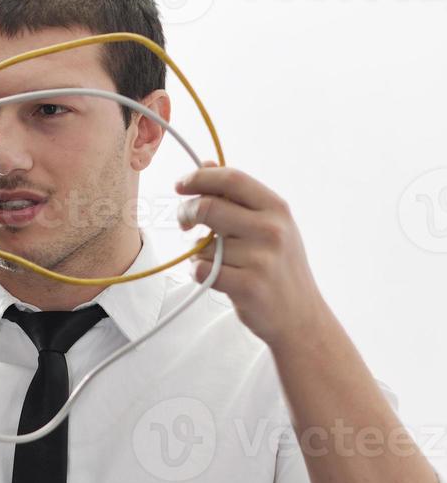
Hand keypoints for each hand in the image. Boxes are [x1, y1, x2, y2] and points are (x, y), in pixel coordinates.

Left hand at [176, 161, 324, 344]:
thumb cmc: (278, 267)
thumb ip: (237, 197)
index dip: (199, 177)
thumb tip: (206, 164)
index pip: (232, 179)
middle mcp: (272, 229)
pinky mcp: (248, 285)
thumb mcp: (268, 225)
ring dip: (197, 253)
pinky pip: (201, 269)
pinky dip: (199, 273)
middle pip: (208, 206)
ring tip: (218, 262)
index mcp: (277, 208)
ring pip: (201, 244)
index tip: (181, 185)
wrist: (301, 317)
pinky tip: (217, 278)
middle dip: (185, 213)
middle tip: (184, 223)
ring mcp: (262, 258)